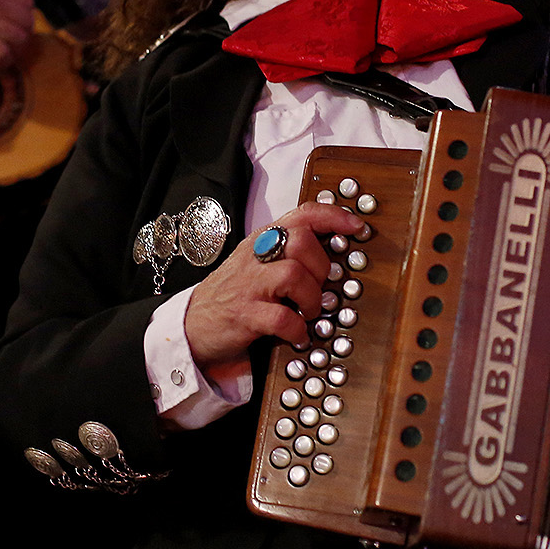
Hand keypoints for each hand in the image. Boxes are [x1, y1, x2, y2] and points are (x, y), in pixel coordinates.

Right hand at [0, 0, 35, 65]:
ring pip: (20, 39)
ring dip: (15, 50)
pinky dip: (4, 62)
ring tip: (4, 53)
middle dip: (22, 35)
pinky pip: (3, 56)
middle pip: (27, 22)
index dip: (23, 17)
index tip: (15, 25)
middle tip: (12, 43)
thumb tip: (10, 5)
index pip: (28, 3)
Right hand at [183, 203, 365, 379]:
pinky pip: (282, 318)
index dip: (334, 216)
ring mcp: (248, 285)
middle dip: (321, 266)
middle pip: (301, 242)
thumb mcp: (258, 261)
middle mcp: (255, 257)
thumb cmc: (234, 292)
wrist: (192, 323)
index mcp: (263, 240)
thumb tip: (333, 251)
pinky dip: (298, 329)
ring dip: (312, 298)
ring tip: (309, 312)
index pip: (301, 214)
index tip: (357, 227)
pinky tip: (297, 333)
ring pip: (293, 275)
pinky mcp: (244, 315)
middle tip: (319, 287)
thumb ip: (288, 251)